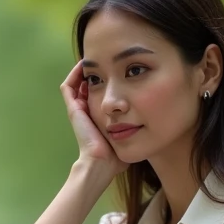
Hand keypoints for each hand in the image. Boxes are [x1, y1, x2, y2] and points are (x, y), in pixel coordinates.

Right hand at [60, 61, 127, 180]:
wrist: (102, 163)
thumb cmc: (116, 156)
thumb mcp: (129, 137)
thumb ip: (137, 129)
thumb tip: (155, 123)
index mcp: (97, 117)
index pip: (97, 94)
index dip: (104, 82)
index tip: (118, 72)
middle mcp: (86, 112)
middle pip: (86, 86)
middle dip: (95, 73)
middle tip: (106, 62)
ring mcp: (78, 110)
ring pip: (75, 84)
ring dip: (83, 72)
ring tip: (94, 60)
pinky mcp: (73, 109)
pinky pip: (67, 87)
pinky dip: (73, 74)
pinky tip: (85, 65)